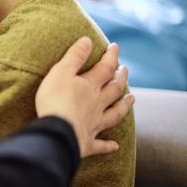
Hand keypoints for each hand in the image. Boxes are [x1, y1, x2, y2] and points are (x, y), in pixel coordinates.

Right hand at [35, 37, 133, 158]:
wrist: (55, 133)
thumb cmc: (55, 101)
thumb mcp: (60, 73)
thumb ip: (74, 56)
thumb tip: (88, 40)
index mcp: (90, 87)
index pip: (105, 68)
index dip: (111, 57)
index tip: (115, 47)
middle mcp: (97, 104)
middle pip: (114, 90)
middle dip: (120, 78)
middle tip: (125, 70)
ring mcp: (94, 124)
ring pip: (114, 114)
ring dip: (123, 106)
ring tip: (131, 99)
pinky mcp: (87, 143)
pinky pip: (101, 145)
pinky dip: (108, 146)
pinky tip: (115, 146)